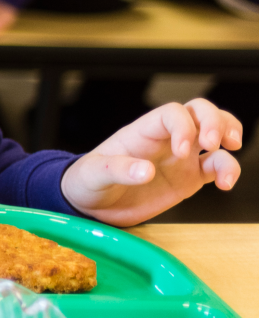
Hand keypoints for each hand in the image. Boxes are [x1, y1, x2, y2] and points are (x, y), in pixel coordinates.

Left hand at [62, 99, 243, 226]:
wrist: (91, 206)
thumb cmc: (87, 182)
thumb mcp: (93, 175)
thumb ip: (118, 170)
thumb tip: (146, 172)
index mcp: (142, 132)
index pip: (172, 113)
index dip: (182, 126)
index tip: (181, 151)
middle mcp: (166, 139)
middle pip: (200, 111)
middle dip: (215, 121)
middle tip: (216, 142)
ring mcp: (181, 157)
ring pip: (215, 133)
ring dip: (229, 135)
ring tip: (230, 151)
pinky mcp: (190, 177)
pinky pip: (217, 166)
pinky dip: (228, 170)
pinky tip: (226, 183)